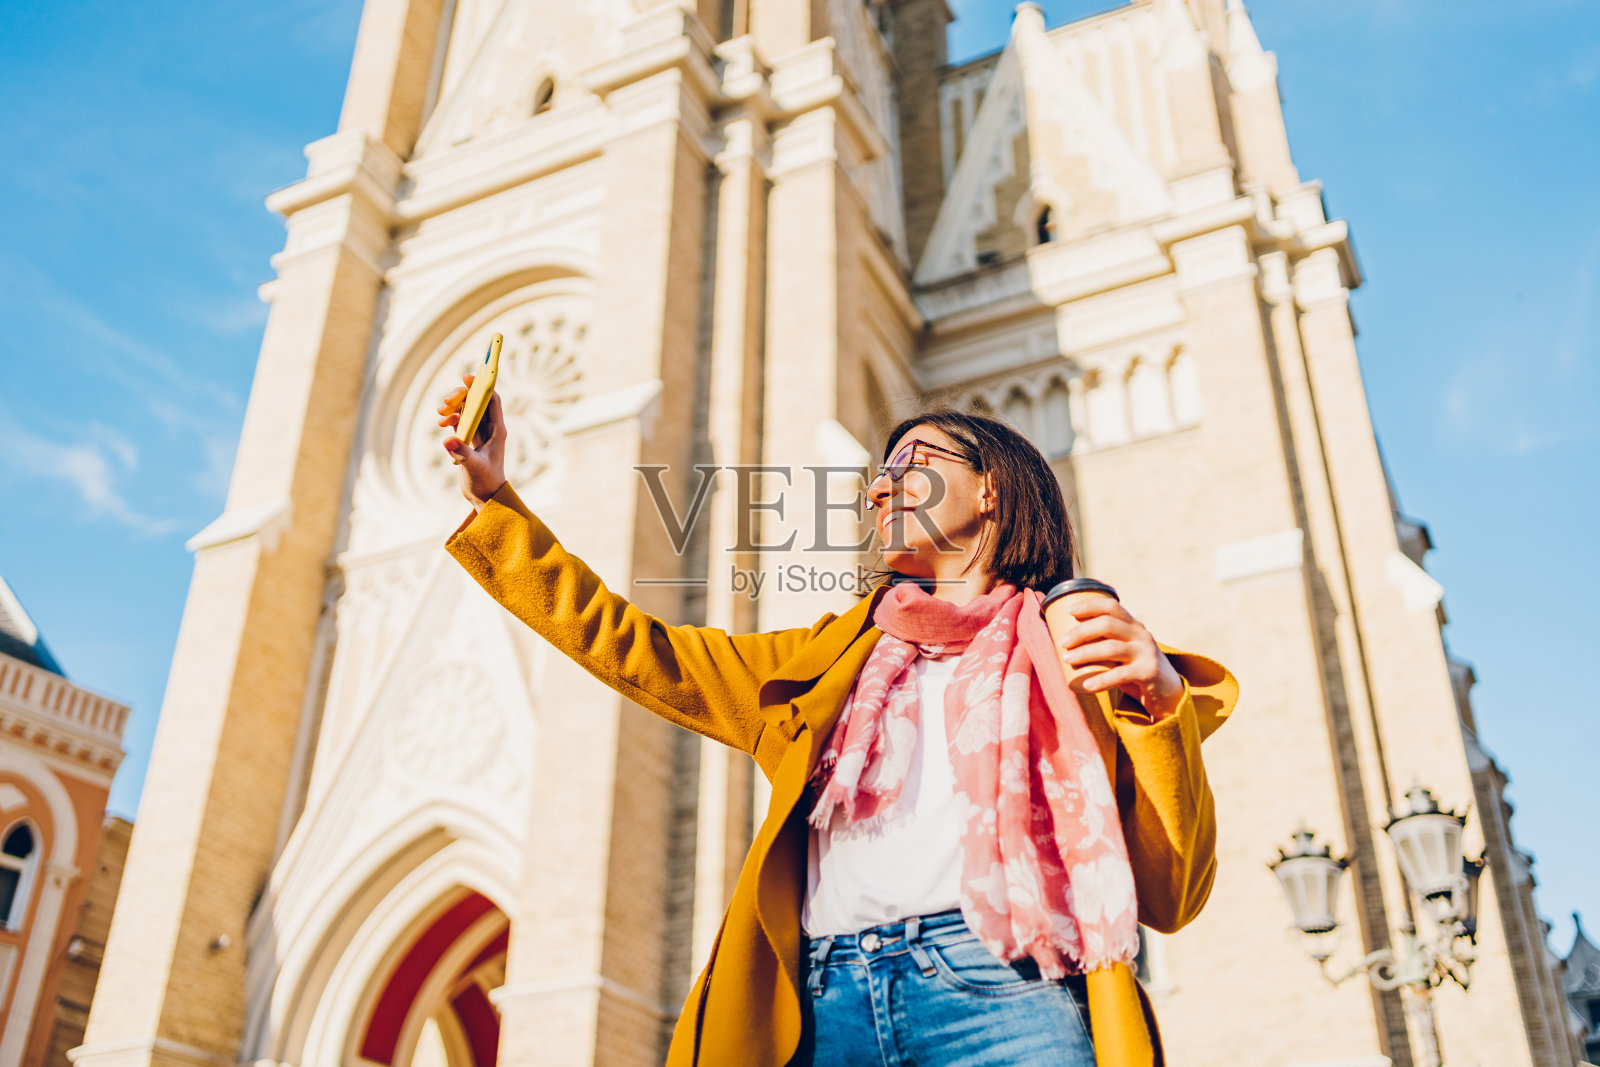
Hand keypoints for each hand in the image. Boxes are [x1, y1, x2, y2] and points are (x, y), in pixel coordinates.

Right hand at [437, 374, 506, 509]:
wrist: (485, 497)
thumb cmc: (486, 482)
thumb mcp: (474, 467)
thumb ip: (462, 453)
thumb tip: (448, 440)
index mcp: (497, 429)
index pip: (492, 399)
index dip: (481, 385)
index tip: (466, 378)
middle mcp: (489, 428)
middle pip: (475, 400)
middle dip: (460, 396)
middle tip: (445, 403)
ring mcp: (479, 432)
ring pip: (466, 409)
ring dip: (452, 407)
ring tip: (440, 414)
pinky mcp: (469, 439)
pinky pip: (459, 420)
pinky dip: (450, 418)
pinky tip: (441, 423)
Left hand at [1054, 594, 1185, 720]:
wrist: (1168, 691)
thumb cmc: (1135, 668)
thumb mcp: (1125, 650)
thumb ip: (1105, 643)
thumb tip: (1066, 641)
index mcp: (1133, 625)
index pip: (1112, 606)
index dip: (1090, 605)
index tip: (1069, 610)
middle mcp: (1141, 634)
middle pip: (1107, 625)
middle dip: (1081, 632)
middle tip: (1062, 643)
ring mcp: (1146, 653)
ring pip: (1111, 648)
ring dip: (1085, 653)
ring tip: (1067, 660)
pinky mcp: (1148, 672)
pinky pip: (1120, 675)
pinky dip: (1101, 680)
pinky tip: (1086, 685)